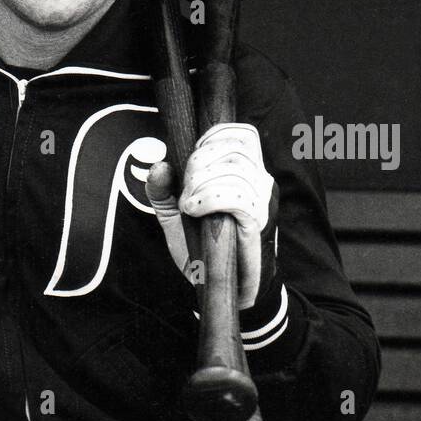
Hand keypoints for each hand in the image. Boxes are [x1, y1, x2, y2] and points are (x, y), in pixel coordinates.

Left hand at [146, 122, 278, 309]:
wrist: (224, 286)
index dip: (214, 137)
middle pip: (233, 149)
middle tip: (184, 189)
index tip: (191, 157)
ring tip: (188, 204)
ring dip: (202, 183)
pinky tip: (195, 210)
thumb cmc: (203, 249)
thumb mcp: (175, 216)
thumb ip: (163, 191)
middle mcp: (258, 181)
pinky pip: (238, 198)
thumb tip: (160, 165)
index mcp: (243, 172)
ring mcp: (261, 201)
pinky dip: (211, 199)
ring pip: (235, 171)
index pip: (241, 134)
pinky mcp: (258, 221)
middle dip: (200, 163)